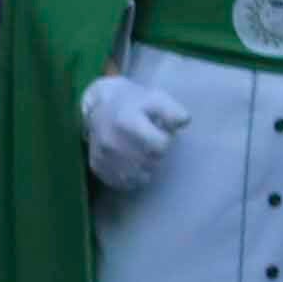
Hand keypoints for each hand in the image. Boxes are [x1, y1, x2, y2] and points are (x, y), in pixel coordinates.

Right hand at [78, 73, 189, 192]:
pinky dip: (131, 177)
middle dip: (156, 155)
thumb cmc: (133, 103)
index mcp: (126, 122)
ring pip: (138, 177)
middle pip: (150, 163)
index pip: (159, 146)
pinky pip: (123, 183)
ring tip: (141, 152)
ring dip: (146, 168)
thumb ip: (171, 110)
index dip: (165, 140)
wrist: (101, 107)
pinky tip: (132, 164)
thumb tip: (184, 121)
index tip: (159, 132)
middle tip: (150, 142)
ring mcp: (103, 156)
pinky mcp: (98, 167)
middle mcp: (111, 141)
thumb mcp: (155, 98)